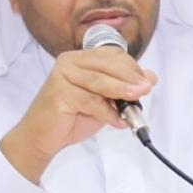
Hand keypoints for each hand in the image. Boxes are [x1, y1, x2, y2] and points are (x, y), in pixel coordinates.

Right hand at [0, 46, 156, 182]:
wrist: (42, 137)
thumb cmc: (70, 117)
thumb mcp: (103, 100)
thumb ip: (122, 89)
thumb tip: (150, 78)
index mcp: (79, 58)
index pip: (111, 55)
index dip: (131, 67)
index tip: (147, 81)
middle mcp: (69, 62)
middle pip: (107, 65)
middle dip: (130, 78)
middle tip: (146, 89)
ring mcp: (62, 75)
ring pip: (100, 81)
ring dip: (122, 92)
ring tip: (136, 103)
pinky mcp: (59, 92)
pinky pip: (90, 101)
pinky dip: (107, 113)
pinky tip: (118, 122)